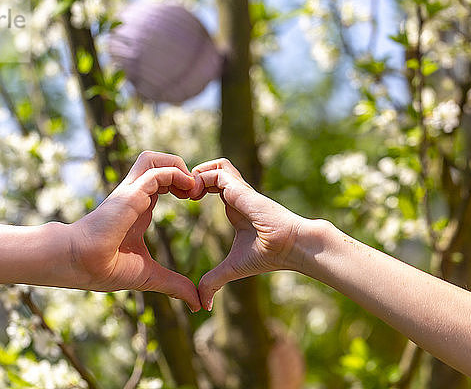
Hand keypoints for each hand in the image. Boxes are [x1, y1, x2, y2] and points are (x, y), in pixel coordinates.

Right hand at [58, 151, 200, 311]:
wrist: (82, 265)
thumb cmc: (106, 268)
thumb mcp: (150, 275)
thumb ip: (175, 285)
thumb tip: (198, 304)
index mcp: (138, 208)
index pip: (161, 182)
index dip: (181, 185)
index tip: (195, 201)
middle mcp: (134, 195)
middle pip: (157, 162)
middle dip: (181, 169)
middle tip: (195, 193)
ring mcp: (131, 192)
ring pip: (154, 158)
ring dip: (177, 166)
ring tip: (192, 188)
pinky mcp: (130, 194)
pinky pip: (155, 170)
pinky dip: (175, 174)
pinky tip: (188, 192)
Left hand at [189, 158, 306, 310]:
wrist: (291, 247)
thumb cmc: (267, 255)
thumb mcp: (232, 268)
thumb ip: (214, 280)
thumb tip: (202, 304)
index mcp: (233, 206)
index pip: (211, 186)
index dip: (193, 189)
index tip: (181, 203)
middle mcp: (235, 195)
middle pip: (211, 171)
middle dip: (191, 178)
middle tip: (179, 195)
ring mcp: (239, 190)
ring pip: (216, 166)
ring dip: (196, 174)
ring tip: (186, 194)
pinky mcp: (241, 189)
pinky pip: (219, 171)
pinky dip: (202, 177)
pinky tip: (193, 195)